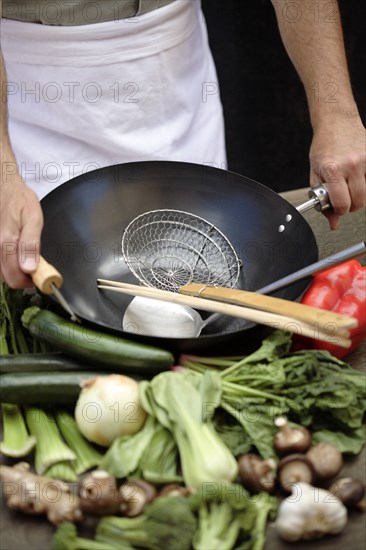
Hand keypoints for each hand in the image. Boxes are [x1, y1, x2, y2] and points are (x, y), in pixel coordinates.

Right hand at [0, 176, 42, 287]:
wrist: (3, 186)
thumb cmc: (19, 200)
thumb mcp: (33, 219)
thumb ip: (31, 245)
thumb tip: (29, 268)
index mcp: (6, 242)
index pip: (15, 277)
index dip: (29, 282)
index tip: (39, 276)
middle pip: (5, 277)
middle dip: (21, 276)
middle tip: (33, 265)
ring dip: (12, 269)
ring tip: (23, 256)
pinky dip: (5, 262)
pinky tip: (13, 253)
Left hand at [309, 114, 365, 228]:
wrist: (337, 121)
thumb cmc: (324, 146)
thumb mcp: (316, 174)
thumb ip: (322, 200)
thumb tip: (333, 222)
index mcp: (333, 170)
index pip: (342, 204)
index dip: (339, 211)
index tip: (336, 207)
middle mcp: (351, 164)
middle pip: (359, 203)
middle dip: (350, 205)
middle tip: (343, 196)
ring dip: (359, 194)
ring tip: (350, 183)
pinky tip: (358, 176)